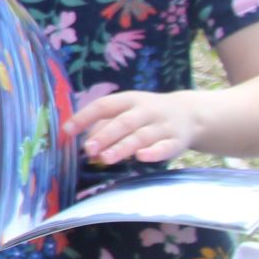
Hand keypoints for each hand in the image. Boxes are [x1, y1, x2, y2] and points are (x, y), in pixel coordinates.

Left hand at [67, 90, 199, 166]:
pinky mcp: (177, 141)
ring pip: (141, 136)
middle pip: (123, 122)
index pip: (104, 105)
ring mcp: (162, 126)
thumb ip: (106, 125)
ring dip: (123, 147)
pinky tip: (141, 158)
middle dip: (104, 135)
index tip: (67, 130)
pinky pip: (165, 147)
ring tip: (106, 158)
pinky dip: (154, 152)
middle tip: (88, 149)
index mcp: (129, 100)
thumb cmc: (146, 115)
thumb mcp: (127, 111)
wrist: (191, 114)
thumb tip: (86, 144)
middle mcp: (146, 110)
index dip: (85, 117)